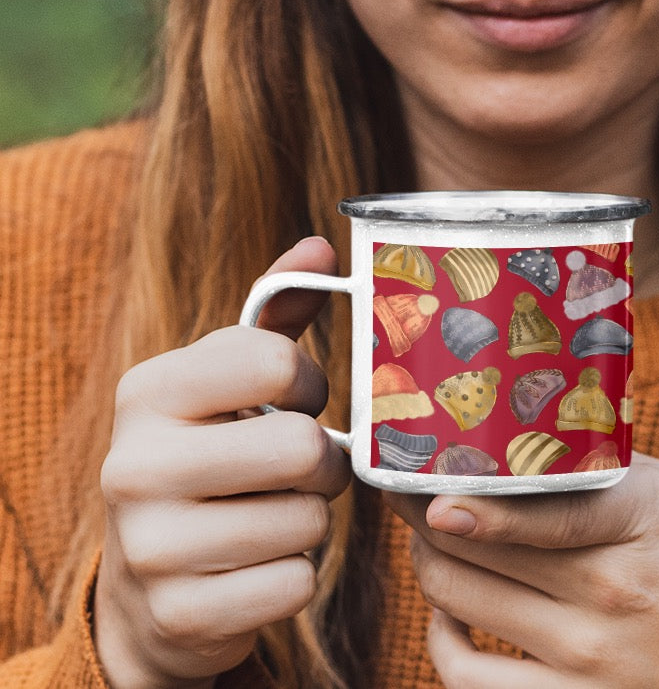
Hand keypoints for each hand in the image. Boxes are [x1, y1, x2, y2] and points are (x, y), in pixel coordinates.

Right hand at [95, 237, 350, 687]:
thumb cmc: (209, 461)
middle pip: (303, 448)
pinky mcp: (181, 614)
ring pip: (309, 521)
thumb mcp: (224, 387)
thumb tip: (322, 245)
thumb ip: (275, 318)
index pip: (275, 361)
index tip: (296, 403)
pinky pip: (296, 584)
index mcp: (148, 391)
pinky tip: (257, 567)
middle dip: (322, 463)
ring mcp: (150, 547)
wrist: (150, 583)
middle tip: (300, 470)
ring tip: (272, 517)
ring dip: (309, 522)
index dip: (311, 385)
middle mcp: (134, 464)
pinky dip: (295, 577)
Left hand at [387, 453, 658, 688]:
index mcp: (640, 525)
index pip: (542, 508)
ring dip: (428, 564)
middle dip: (423, 513)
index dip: (471, 498)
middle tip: (410, 491)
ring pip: (459, 600)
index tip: (423, 483)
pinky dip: (442, 641)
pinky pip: (470, 678)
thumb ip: (611, 468)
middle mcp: (607, 592)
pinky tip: (448, 612)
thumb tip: (533, 441)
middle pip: (476, 546)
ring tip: (430, 540)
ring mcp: (584, 657)